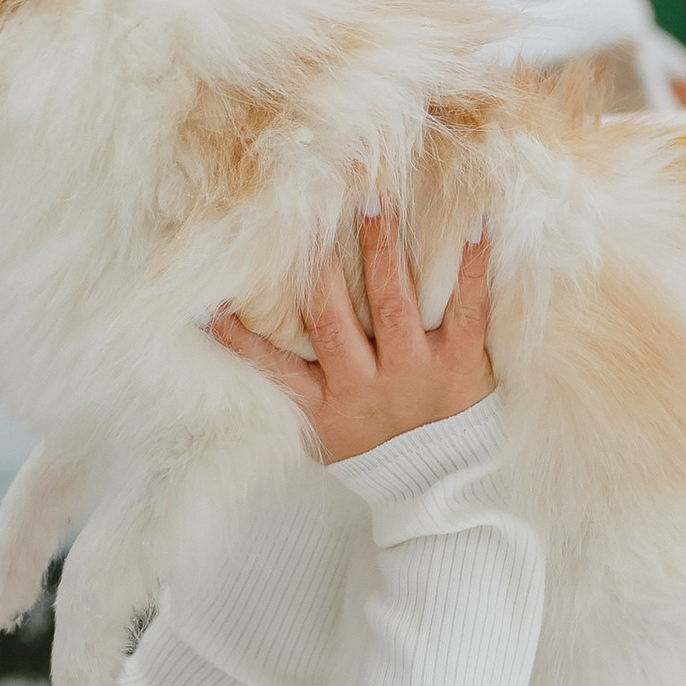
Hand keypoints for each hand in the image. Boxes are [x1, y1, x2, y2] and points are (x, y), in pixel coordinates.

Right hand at [211, 213, 493, 463]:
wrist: (442, 484)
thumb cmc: (370, 444)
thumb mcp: (318, 430)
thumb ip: (282, 388)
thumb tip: (221, 331)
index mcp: (323, 405)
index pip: (271, 365)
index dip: (238, 335)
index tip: (210, 298)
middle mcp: (364, 387)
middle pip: (330, 320)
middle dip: (317, 266)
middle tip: (307, 212)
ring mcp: (415, 373)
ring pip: (391, 303)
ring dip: (380, 249)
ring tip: (374, 200)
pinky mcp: (463, 365)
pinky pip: (469, 309)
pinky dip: (472, 266)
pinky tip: (475, 224)